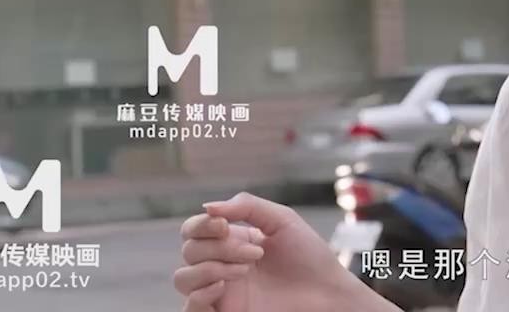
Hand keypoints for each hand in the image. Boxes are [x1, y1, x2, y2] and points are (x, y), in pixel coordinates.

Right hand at [174, 192, 400, 311]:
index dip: (201, 225)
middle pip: (189, 250)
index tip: (225, 226)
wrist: (326, 291)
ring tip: (246, 271)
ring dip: (210, 269)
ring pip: (182, 278)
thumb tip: (207, 206)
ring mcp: (221, 290)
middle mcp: (221, 263)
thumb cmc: (309, 255)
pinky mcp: (225, 311)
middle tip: (255, 254)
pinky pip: (189, 308)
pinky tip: (224, 286)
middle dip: (219, 248)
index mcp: (231, 240)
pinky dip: (199, 295)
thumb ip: (246, 206)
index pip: (193, 229)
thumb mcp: (281, 219)